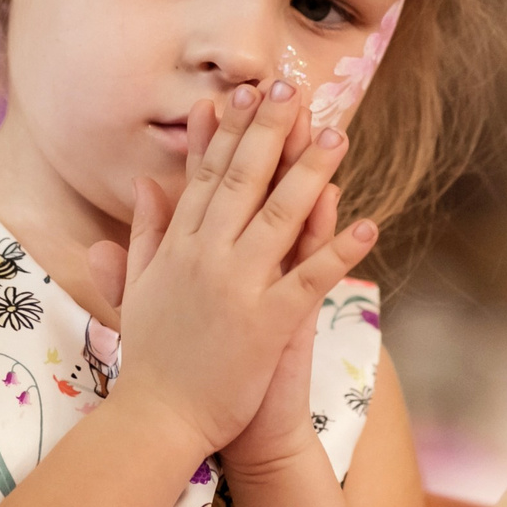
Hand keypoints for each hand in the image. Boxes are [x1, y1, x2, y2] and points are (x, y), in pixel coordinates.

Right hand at [94, 79, 376, 454]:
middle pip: (243, 180)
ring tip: (337, 136)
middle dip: (271, 131)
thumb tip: (147, 182)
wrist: (158, 420)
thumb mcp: (138, 285)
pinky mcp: (266, 323)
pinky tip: (368, 225)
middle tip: (295, 87)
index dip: (231, 131)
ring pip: (280, 217)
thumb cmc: (152, 357)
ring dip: (311, 173)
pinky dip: (338, 250)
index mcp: (177, 246)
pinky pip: (310, 280)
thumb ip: (144, 232)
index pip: (207, 175)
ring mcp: (236, 288)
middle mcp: (205, 257)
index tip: (249, 92)